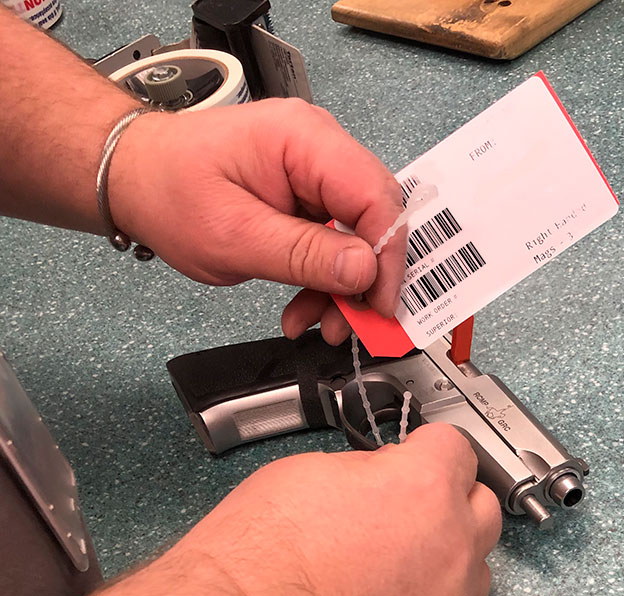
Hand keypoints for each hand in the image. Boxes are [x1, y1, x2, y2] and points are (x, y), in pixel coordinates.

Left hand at [108, 100, 405, 344]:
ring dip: (342, 287)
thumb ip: (304, 255)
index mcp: (303, 139)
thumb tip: (366, 271)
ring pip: (357, 235)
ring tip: (318, 324)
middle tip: (349, 323)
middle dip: (366, 277)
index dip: (385, 256)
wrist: (135, 180)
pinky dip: (323, 279)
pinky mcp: (306, 195)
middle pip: (374, 215)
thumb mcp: (234, 237)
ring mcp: (314, 171)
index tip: (378, 305)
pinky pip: (334, 241)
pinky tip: (304, 308)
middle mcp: (318, 147)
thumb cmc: (168, 193)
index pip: (376, 195)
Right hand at [167, 424, 501, 595]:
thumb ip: (371, 471)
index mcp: (422, 484)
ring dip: (449, 554)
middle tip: (413, 505)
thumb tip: (385, 477)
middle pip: (482, 504)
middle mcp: (450, 541)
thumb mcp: (314, 471)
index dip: (431, 448)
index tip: (418, 455)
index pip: (457, 447)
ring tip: (401, 561)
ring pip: (476, 564)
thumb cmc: (263, 551)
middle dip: (451, 497)